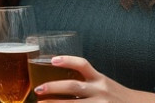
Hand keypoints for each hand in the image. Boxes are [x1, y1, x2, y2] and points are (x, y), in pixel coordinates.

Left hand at [31, 56, 154, 102]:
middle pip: (73, 86)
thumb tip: (61, 83)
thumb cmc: (116, 95)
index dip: (67, 60)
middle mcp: (100, 90)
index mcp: (100, 79)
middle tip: (38, 89)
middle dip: (54, 87)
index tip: (52, 60)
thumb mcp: (104, 84)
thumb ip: (88, 82)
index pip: (83, 65)